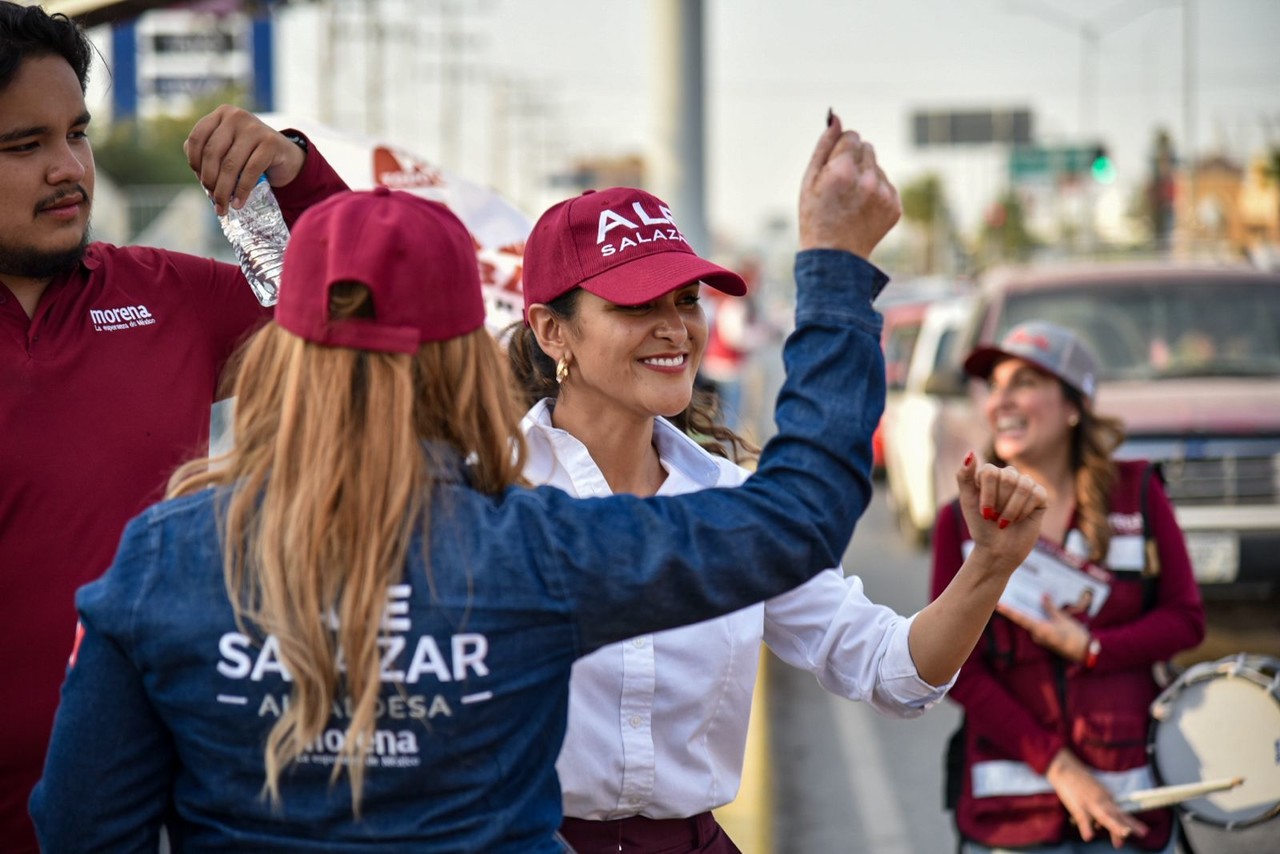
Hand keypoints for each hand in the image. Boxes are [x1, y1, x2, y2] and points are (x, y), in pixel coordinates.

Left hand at [185, 105, 306, 214]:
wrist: (285, 157)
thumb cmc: (250, 154)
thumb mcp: (228, 148)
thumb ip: (208, 154)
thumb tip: (200, 175)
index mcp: (221, 114)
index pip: (197, 138)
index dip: (194, 162)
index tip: (201, 182)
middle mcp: (236, 116)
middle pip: (212, 153)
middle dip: (210, 180)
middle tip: (214, 199)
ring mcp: (254, 128)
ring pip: (230, 165)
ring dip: (224, 190)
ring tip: (224, 206)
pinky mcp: (271, 142)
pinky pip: (250, 171)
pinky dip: (242, 191)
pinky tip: (238, 203)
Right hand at [798, 111, 900, 256]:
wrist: (834, 258)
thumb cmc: (815, 217)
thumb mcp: (810, 181)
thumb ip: (824, 146)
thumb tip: (836, 119)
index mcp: (844, 170)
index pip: (852, 136)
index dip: (840, 149)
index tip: (834, 165)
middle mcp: (868, 179)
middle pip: (867, 148)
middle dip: (854, 160)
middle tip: (840, 185)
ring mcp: (884, 194)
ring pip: (877, 167)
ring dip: (866, 176)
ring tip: (850, 201)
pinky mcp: (895, 206)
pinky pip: (887, 185)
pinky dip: (875, 192)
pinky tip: (862, 209)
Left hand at [955, 452, 1047, 577]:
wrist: (997, 550)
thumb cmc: (980, 525)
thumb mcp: (967, 500)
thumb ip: (964, 476)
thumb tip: (970, 452)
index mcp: (990, 474)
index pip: (990, 471)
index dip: (987, 494)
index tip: (984, 512)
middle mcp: (1009, 476)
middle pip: (1007, 477)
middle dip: (999, 503)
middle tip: (995, 517)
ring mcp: (1025, 485)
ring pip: (1023, 485)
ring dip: (1012, 509)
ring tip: (1005, 522)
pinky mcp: (1040, 497)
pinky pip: (1036, 494)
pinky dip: (1024, 511)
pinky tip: (1019, 520)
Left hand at [997, 593, 1092, 662]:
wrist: (1084, 652)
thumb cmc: (1074, 636)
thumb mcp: (1063, 619)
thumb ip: (1051, 608)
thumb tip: (1043, 596)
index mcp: (1040, 630)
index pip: (1020, 618)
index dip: (1008, 611)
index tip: (998, 605)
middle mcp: (1037, 635)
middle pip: (1023, 619)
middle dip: (1017, 607)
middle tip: (1010, 593)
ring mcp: (1040, 638)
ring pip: (1031, 621)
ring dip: (1028, 611)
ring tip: (1024, 596)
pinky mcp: (1045, 639)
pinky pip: (1037, 625)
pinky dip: (1036, 616)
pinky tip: (1038, 607)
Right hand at [1045, 748, 1148, 846]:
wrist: (1064, 767)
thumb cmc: (1078, 780)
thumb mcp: (1093, 793)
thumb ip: (1098, 809)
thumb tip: (1098, 828)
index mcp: (1106, 798)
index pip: (1121, 813)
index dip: (1132, 823)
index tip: (1144, 832)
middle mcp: (1102, 800)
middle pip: (1117, 815)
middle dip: (1128, 825)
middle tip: (1143, 833)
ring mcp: (1090, 803)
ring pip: (1105, 817)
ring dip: (1115, 826)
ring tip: (1124, 834)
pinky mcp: (1077, 805)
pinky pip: (1082, 819)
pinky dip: (1086, 828)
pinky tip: (1089, 837)